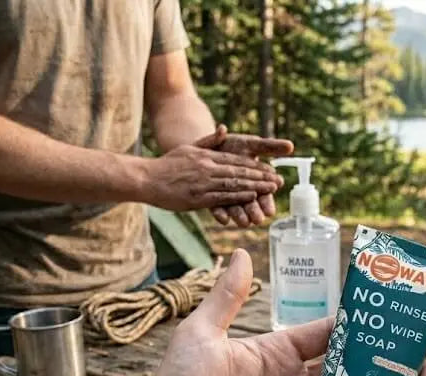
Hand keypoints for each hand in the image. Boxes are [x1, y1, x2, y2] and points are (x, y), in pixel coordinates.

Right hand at [144, 143, 282, 210]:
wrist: (146, 178)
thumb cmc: (167, 165)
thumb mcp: (189, 148)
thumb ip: (209, 140)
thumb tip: (225, 128)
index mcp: (207, 156)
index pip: (237, 161)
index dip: (256, 166)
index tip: (271, 170)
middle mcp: (207, 168)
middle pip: (240, 172)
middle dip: (261, 177)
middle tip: (279, 181)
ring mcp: (203, 183)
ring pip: (234, 184)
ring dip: (254, 187)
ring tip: (271, 190)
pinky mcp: (197, 198)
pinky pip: (221, 197)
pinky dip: (238, 197)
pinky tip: (250, 198)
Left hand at [195, 125, 293, 227]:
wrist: (206, 144)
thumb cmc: (232, 145)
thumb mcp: (251, 144)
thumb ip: (270, 146)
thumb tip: (290, 146)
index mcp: (255, 180)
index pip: (263, 194)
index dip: (266, 203)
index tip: (270, 211)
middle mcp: (242, 191)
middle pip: (250, 204)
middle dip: (254, 212)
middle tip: (258, 219)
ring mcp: (226, 195)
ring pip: (235, 208)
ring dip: (239, 216)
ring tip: (244, 222)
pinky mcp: (211, 197)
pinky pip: (216, 208)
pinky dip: (220, 214)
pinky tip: (224, 219)